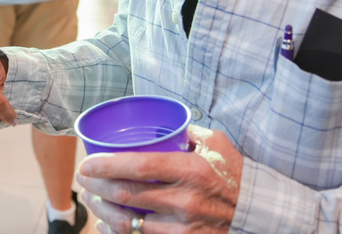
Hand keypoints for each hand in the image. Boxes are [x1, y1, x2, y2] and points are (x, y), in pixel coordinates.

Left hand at [76, 125, 242, 233]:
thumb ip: (185, 131)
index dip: (106, 165)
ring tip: (92, 198)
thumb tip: (157, 120)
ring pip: (128, 222)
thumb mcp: (215, 143)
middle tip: (84, 178)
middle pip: (126, 195)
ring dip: (102, 210)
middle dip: (96, 186)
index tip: (87, 162)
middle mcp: (185, 201)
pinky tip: (107, 223)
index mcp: (191, 170)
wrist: (257, 213)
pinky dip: (118, 232)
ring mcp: (182, 228)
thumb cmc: (233, 173)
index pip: (138, 166)